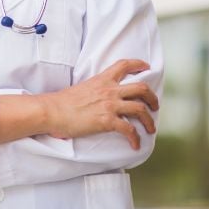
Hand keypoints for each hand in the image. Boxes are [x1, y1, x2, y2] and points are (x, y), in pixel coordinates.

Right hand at [42, 59, 158, 149]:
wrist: (53, 111)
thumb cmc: (63, 102)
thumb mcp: (83, 87)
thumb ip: (96, 89)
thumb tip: (100, 98)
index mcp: (102, 79)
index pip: (124, 65)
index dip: (138, 64)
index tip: (146, 67)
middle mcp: (109, 90)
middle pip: (141, 89)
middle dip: (153, 98)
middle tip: (154, 106)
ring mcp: (109, 105)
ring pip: (140, 109)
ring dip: (149, 120)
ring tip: (150, 128)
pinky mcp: (107, 121)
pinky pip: (129, 130)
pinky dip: (135, 138)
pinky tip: (135, 144)